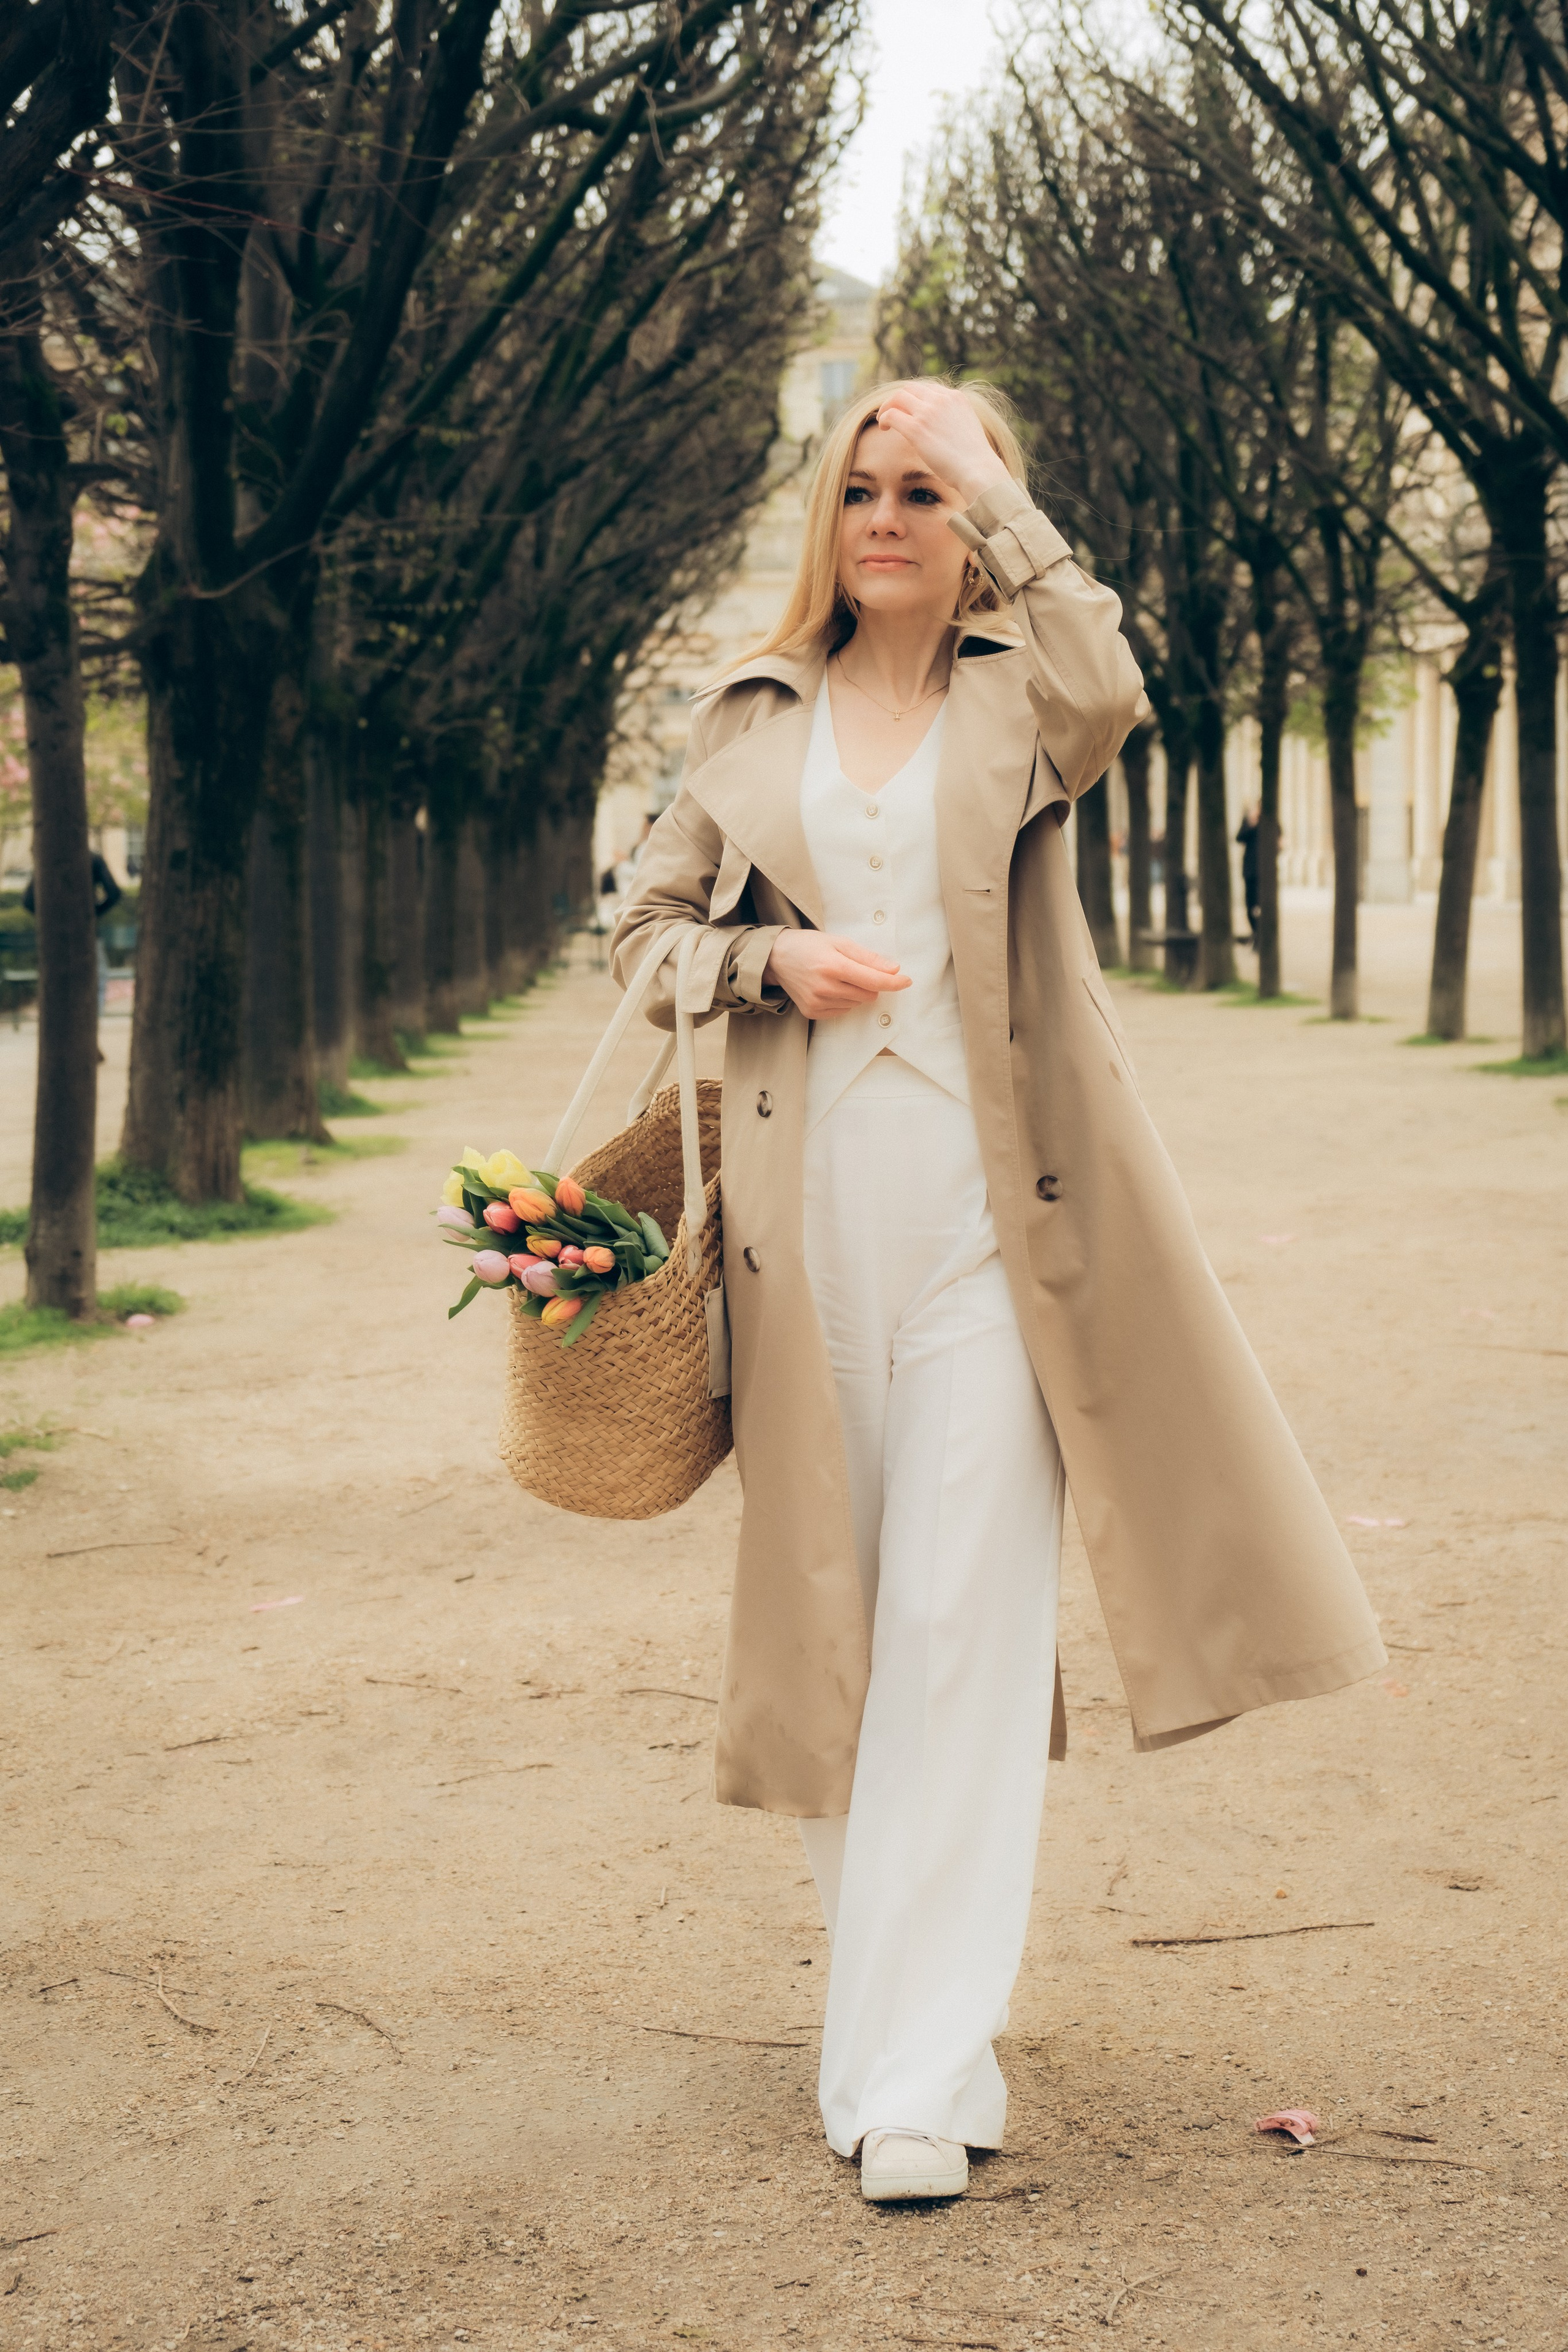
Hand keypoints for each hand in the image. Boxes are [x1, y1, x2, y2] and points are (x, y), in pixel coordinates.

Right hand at [763, 930, 911, 1018]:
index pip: (874, 981)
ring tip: (836, 976)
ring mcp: (818, 1002)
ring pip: (856, 1004)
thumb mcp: (840, 942)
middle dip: (869, 983)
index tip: (907, 981)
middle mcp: (826, 987)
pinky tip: (829, 988)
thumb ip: (868, 957)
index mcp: (834, 966)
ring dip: (855, 992)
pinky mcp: (812, 1012)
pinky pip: (842, 1011)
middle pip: (868, 994)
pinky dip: (843, 1000)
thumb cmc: (810, 946)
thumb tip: (893, 969)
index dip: (894, 982)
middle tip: (853, 969)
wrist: (777, 957)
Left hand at [874, 381, 1011, 507]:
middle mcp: (941, 399)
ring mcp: (928, 412)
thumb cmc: (974, 459)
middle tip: (891, 414)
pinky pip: (892, 414)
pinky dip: (884, 418)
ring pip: (898, 397)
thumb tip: (941, 431)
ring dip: (887, 407)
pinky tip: (883, 429)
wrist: (977, 469)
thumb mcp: (966, 430)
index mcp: (956, 398)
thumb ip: (953, 422)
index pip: (928, 389)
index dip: (915, 399)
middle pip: (911, 388)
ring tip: (884, 421)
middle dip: (898, 400)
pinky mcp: (917, 428)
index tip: (909, 411)